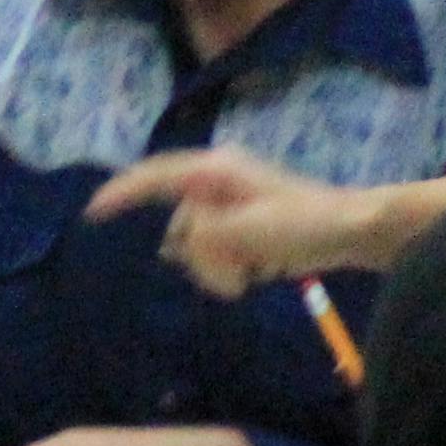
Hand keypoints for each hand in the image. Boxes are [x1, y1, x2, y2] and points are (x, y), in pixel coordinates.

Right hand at [83, 152, 445, 297]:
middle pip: (179, 225)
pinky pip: (218, 252)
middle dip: (199, 257)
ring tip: (254, 274)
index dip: (121, 193)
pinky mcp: (245, 224)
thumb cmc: (303, 224)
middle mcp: (218, 179)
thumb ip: (202, 236)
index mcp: (215, 171)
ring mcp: (232, 202)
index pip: (154, 177)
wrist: (353, 229)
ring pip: (197, 244)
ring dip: (217, 267)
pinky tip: (259, 272)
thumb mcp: (247, 233)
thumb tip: (181, 240)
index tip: (93, 213)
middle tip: (235, 274)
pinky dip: (231, 267)